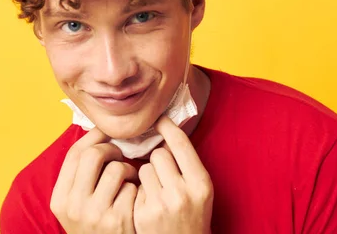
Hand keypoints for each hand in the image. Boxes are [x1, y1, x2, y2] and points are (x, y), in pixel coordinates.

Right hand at [50, 128, 137, 233]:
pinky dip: (137, 188)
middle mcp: (74, 206)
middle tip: (120, 154)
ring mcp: (96, 214)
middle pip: (94, 155)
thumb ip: (81, 175)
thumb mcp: (76, 205)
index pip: (74, 153)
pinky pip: (133, 187)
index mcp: (60, 198)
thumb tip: (98, 132)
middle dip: (112, 149)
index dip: (93, 137)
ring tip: (128, 179)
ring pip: (117, 168)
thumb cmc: (96, 225)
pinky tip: (134, 198)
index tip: (107, 133)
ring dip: (128, 169)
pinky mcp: (119, 221)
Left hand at [134, 115, 213, 233]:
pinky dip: (139, 192)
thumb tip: (165, 132)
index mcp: (201, 184)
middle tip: (165, 175)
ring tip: (157, 192)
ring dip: (147, 175)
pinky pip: (135, 186)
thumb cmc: (192, 217)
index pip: (180, 143)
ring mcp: (161, 204)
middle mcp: (182, 193)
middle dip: (159, 160)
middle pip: (159, 153)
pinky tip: (148, 205)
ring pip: (144, 168)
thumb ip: (187, 165)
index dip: (167, 126)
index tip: (159, 119)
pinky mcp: (143, 214)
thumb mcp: (200, 191)